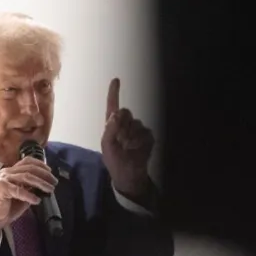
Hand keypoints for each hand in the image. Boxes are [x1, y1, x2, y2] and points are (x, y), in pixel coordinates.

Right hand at [0, 157, 57, 232]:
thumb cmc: (8, 207)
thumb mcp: (23, 195)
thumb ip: (31, 188)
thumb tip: (45, 185)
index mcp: (12, 172)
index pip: (27, 161)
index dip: (40, 164)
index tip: (50, 171)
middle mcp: (7, 172)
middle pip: (29, 168)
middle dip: (44, 175)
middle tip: (54, 182)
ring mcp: (4, 179)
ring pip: (26, 177)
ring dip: (41, 183)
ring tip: (50, 189)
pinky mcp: (2, 188)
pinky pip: (19, 190)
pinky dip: (29, 195)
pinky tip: (37, 200)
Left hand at [101, 78, 154, 198]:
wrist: (129, 175)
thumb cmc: (114, 161)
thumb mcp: (107, 146)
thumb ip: (109, 129)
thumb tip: (115, 115)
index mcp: (112, 125)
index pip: (113, 105)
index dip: (114, 92)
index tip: (116, 80)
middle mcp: (125, 124)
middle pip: (126, 112)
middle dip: (122, 125)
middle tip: (121, 141)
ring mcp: (138, 130)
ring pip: (136, 124)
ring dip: (131, 137)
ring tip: (128, 149)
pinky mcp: (148, 138)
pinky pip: (146, 133)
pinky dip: (140, 142)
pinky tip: (137, 150)